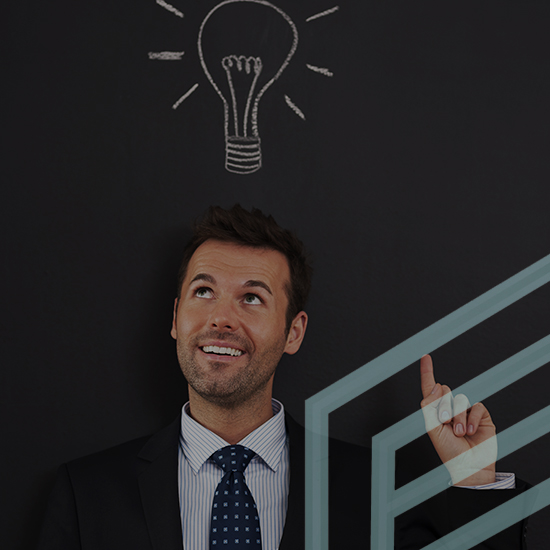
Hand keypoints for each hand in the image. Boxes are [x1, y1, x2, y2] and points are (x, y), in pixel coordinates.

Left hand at [420, 355, 496, 485]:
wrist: (469, 468)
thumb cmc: (449, 451)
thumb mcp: (432, 428)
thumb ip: (429, 405)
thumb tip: (436, 385)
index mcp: (435, 410)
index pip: (430, 388)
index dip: (427, 371)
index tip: (425, 357)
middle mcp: (450, 408)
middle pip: (445, 390)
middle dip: (444, 407)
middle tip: (445, 424)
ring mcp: (466, 411)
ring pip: (460, 399)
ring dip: (458, 417)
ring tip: (459, 434)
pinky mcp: (481, 415)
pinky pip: (477, 406)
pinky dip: (472, 419)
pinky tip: (471, 432)